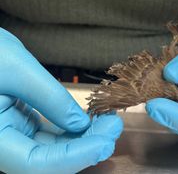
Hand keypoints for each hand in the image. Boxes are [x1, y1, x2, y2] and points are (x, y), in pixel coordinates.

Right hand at [0, 28, 122, 172]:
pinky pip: (51, 136)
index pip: (34, 163)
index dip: (74, 157)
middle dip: (86, 147)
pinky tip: (91, 120)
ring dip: (84, 139)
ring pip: (53, 150)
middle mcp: (2, 143)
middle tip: (113, 127)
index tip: (104, 142)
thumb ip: (50, 98)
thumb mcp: (17, 68)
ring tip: (108, 122)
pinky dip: (73, 130)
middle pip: (49, 160)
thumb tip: (81, 123)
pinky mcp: (22, 126)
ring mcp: (13, 136)